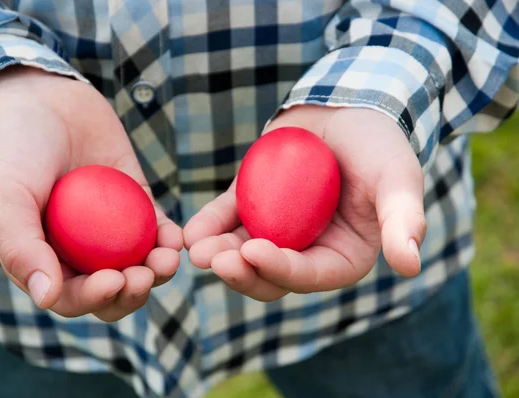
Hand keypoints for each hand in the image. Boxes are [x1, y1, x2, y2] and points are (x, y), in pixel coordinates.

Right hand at [0, 66, 181, 320]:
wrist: (47, 103)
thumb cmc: (17, 151)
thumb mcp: (7, 196)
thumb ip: (20, 247)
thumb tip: (46, 298)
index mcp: (46, 262)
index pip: (73, 296)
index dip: (96, 298)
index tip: (114, 281)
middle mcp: (80, 254)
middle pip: (113, 291)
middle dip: (133, 292)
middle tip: (146, 275)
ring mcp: (111, 233)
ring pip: (140, 267)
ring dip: (158, 271)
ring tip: (169, 259)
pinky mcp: (137, 209)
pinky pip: (157, 233)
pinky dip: (169, 240)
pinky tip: (176, 238)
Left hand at [183, 105, 425, 300]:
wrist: (347, 107)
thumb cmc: (379, 144)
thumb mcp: (397, 178)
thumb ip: (404, 220)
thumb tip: (409, 265)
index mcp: (341, 257)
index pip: (309, 275)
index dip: (280, 269)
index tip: (253, 252)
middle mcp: (307, 251)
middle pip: (269, 276)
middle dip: (241, 272)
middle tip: (215, 260)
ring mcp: (277, 229)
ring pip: (243, 254)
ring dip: (218, 255)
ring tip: (195, 249)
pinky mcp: (254, 205)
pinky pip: (229, 220)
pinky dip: (210, 227)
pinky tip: (191, 232)